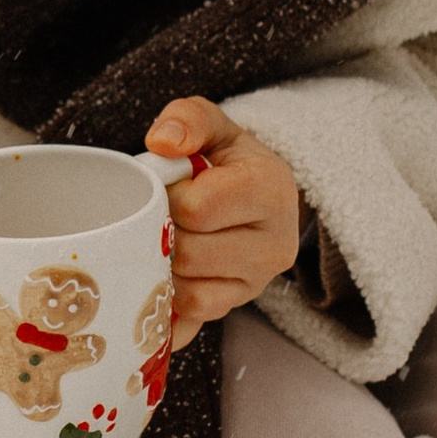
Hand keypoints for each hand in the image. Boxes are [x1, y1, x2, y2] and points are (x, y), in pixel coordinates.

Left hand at [143, 98, 300, 349]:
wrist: (250, 195)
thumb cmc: (226, 159)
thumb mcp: (211, 125)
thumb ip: (187, 118)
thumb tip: (162, 144)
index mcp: (272, 192)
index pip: (198, 209)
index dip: (169, 197)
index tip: (170, 186)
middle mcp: (275, 246)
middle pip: (189, 254)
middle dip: (162, 233)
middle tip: (161, 215)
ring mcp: (257, 284)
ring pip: (188, 292)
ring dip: (161, 267)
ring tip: (164, 238)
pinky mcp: (234, 307)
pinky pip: (188, 319)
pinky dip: (167, 301)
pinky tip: (162, 275)